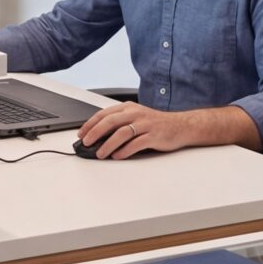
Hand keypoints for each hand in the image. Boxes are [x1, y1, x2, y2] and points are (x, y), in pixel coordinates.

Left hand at [75, 102, 195, 160]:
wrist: (181, 126)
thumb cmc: (156, 123)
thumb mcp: (136, 117)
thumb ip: (119, 123)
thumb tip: (98, 136)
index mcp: (128, 108)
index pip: (104, 113)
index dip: (90, 124)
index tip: (81, 134)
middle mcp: (136, 113)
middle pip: (110, 121)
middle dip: (95, 133)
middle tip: (86, 143)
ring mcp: (145, 124)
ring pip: (121, 133)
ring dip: (108, 144)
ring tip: (100, 153)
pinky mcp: (153, 136)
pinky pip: (136, 143)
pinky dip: (124, 150)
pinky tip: (117, 156)